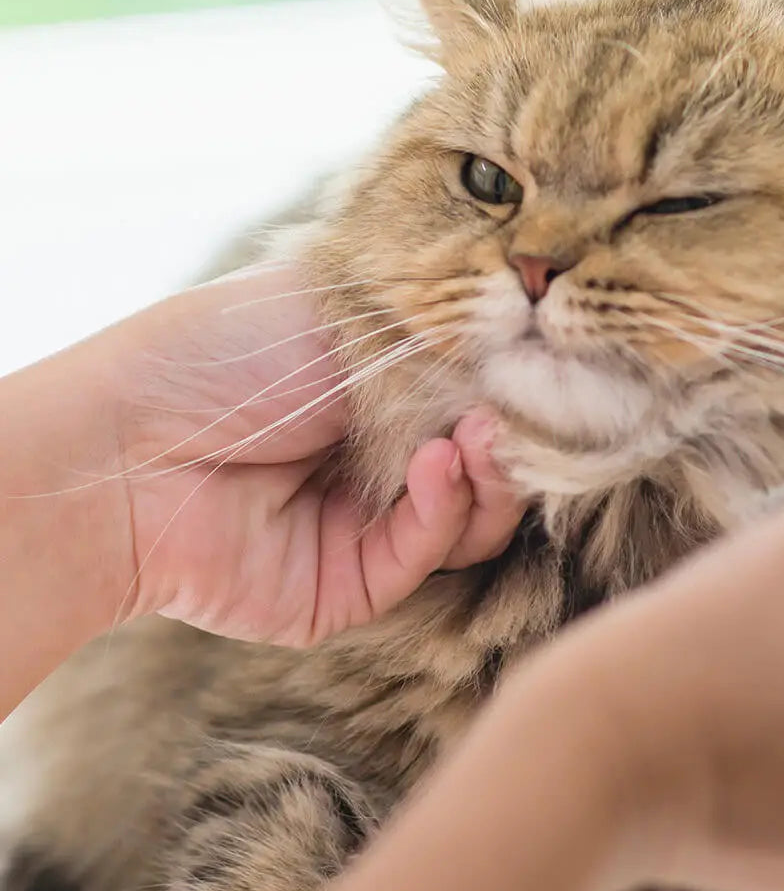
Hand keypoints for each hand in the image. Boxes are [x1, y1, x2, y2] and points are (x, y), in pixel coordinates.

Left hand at [95, 267, 524, 644]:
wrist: (129, 446)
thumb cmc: (224, 351)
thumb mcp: (344, 304)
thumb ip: (440, 320)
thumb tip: (529, 329)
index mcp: (376, 386)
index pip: (478, 389)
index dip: (518, 377)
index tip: (547, 349)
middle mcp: (377, 455)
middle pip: (489, 457)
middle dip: (517, 429)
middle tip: (528, 399)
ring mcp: (365, 524)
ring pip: (474, 516)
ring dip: (493, 473)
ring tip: (478, 434)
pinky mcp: (349, 587)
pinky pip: (427, 556)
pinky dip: (445, 509)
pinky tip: (434, 462)